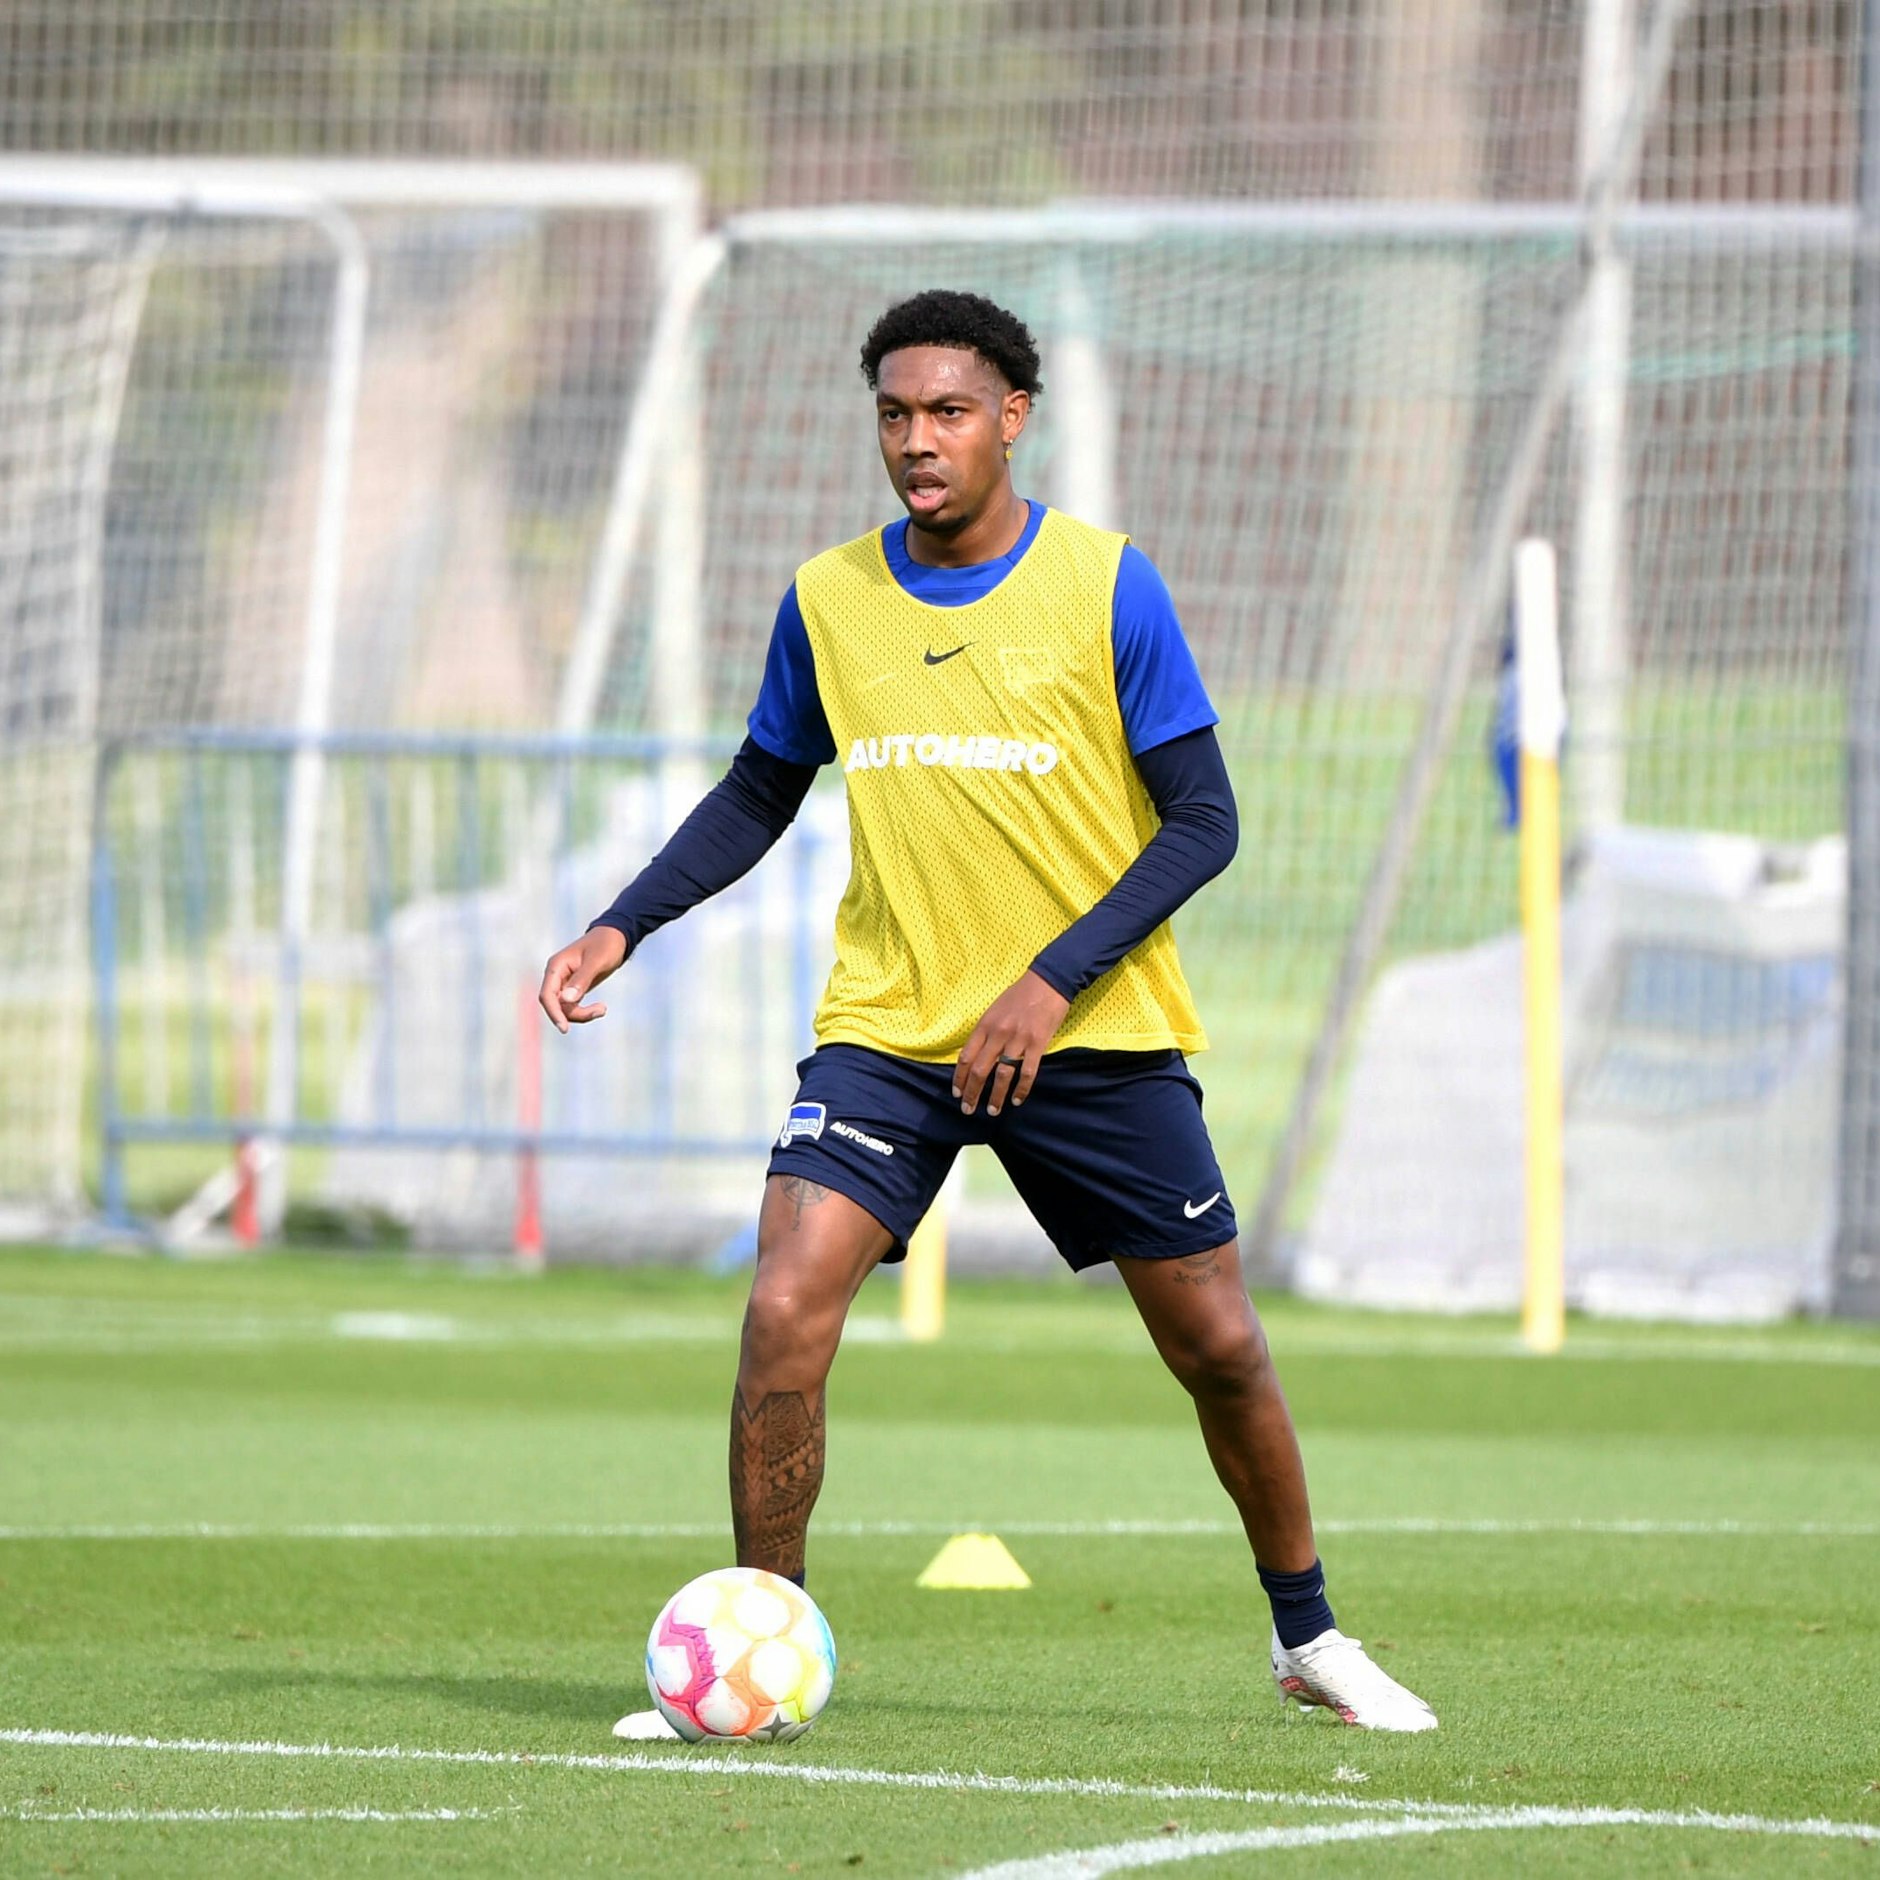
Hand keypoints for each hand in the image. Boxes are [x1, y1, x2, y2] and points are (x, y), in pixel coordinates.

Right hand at [539, 926, 627, 1033]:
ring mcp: (564, 983)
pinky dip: (585, 1011)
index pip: (547, 995)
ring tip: (603, 1008)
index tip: (564, 1029)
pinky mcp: (573, 988)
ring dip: (582, 1014)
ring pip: (564, 1008)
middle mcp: (556, 975)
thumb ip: (582, 980)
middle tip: (601, 1010)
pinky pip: (572, 1006)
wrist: (616, 936)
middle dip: (574, 1014)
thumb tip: (566, 1000)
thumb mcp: (597, 961)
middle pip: (554, 1005)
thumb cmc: (606, 945)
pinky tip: (601, 1008)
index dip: (553, 1013)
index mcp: (556, 966)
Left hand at [953, 970, 1070, 1116]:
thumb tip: (975, 1055)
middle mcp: (998, 1034)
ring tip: (992, 1111)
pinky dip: (1021, 1090)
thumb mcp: (994, 1010)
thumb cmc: (1019, 996)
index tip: (957, 1093)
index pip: (966, 1057)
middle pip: (979, 1070)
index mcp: (985, 1025)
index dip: (959, 1078)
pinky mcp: (1037, 1044)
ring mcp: (1018, 1040)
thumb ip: (985, 1032)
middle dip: (972, 1093)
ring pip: (1002, 1075)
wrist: (1047, 982)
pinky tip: (1017, 1100)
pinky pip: (1027, 1073)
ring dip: (995, 1096)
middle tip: (968, 1110)